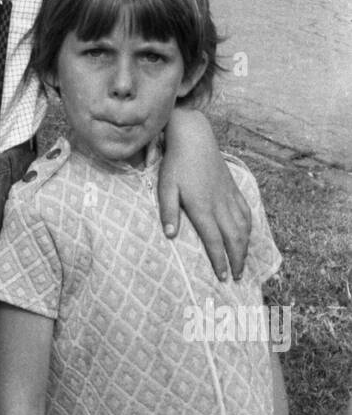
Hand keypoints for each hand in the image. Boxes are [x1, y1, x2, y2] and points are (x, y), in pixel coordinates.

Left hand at [160, 109, 250, 280]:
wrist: (194, 137)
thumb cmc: (176, 163)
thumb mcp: (165, 187)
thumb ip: (168, 212)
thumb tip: (170, 236)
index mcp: (202, 207)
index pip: (215, 241)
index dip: (220, 260)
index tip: (223, 276)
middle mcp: (220, 204)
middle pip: (234, 238)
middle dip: (237, 260)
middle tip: (237, 277)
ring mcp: (229, 196)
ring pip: (243, 227)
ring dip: (245, 247)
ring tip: (243, 262)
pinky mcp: (233, 187)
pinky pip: (246, 212)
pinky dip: (249, 227)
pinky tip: (247, 235)